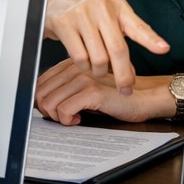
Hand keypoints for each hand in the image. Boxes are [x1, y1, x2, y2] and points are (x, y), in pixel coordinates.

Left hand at [34, 59, 174, 125]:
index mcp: (71, 64)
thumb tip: (41, 103)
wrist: (144, 97)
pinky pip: (65, 109)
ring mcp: (84, 78)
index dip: (41, 101)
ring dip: (57, 117)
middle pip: (40, 92)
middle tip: (62, 118)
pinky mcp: (93, 92)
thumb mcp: (86, 89)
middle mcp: (75, 67)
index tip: (53, 111)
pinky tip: (79, 120)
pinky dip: (67, 120)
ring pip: (50, 102)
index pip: (39, 82)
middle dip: (47, 111)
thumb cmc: (115, 95)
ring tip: (72, 119)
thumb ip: (66, 89)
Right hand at [43, 0, 169, 93]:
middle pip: (118, 50)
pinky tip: (84, 64)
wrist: (54, 4)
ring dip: (99, 72)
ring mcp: (82, 14)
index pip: (138, 26)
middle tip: (125, 90)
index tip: (164, 49)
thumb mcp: (109, 24)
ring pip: (98, 58)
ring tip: (97, 70)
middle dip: (123, 75)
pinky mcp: (65, 23)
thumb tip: (131, 74)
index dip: (151, 39)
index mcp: (118, 8)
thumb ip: (122, 44)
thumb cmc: (86, 17)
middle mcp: (101, 7)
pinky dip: (83, 67)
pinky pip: (79, 57)